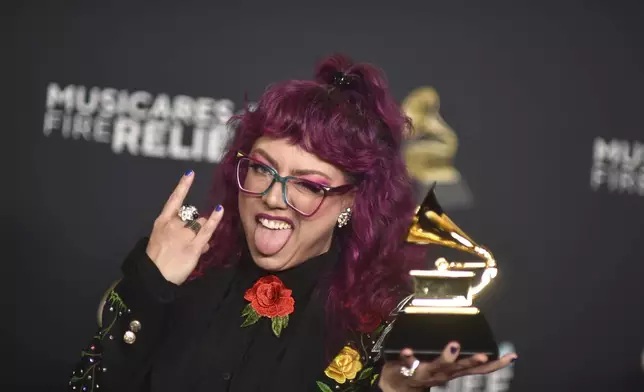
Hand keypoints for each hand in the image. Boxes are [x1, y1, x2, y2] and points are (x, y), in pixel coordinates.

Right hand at [146, 171, 223, 284]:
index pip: (174, 200)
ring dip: (201, 231)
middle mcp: (173, 225)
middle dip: (194, 225)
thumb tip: (202, 240)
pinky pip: (207, 231)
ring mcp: (184, 235)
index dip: (183, 187)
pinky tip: (219, 211)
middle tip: (186, 240)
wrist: (154, 277)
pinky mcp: (193, 246)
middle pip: (191, 216)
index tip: (190, 174)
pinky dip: (214, 220)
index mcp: (162, 222)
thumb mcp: (162, 242)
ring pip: (200, 224)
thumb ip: (179, 235)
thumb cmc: (157, 261)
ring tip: (192, 246)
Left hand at [379, 342, 516, 391]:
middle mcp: (444, 373)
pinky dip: (408, 356)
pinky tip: (408, 349)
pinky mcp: (408, 369)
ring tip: (453, 345)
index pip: (480, 369)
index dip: (496, 364)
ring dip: (446, 358)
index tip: (511, 357)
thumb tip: (480, 342)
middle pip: (461, 368)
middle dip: (472, 361)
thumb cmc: (424, 372)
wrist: (398, 386)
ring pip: (437, 366)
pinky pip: (407, 363)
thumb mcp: (447, 367)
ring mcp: (426, 372)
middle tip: (483, 354)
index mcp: (454, 371)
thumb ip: (461, 358)